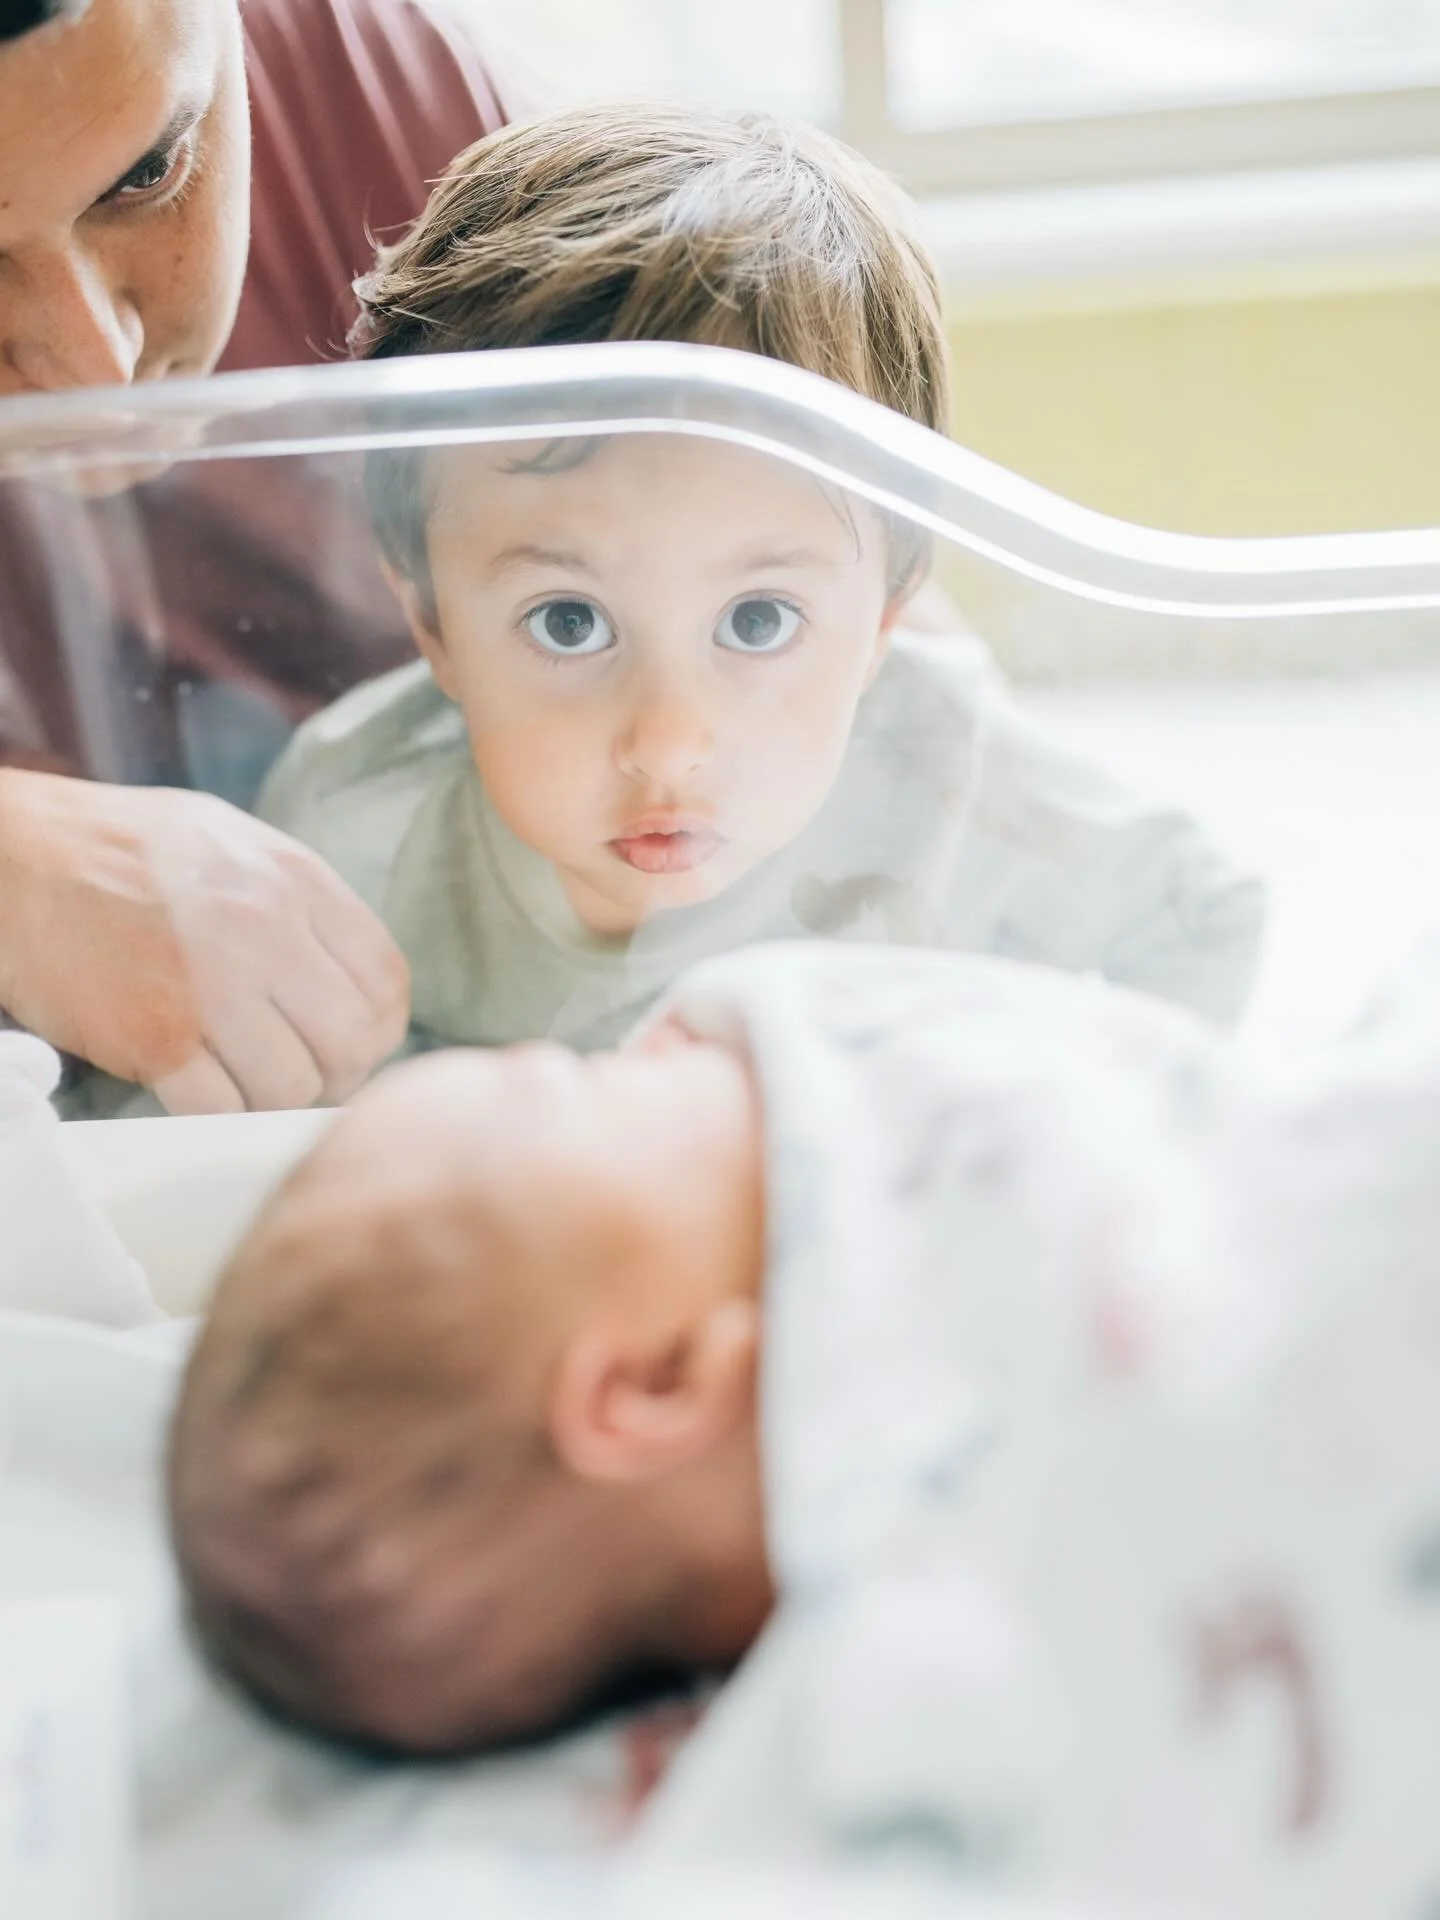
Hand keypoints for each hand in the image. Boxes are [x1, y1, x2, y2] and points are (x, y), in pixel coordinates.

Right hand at [0, 769, 409, 1112]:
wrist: (8, 859)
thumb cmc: (115, 849)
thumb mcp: (229, 842)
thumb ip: (296, 902)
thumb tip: (348, 976)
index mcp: (293, 878)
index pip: (386, 981)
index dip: (375, 1029)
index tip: (346, 1042)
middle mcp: (264, 928)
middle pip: (352, 1044)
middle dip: (331, 1076)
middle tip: (295, 1075)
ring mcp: (211, 985)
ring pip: (292, 1087)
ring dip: (270, 1100)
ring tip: (239, 1081)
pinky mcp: (154, 1037)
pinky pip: (223, 1110)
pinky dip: (218, 1115)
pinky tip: (196, 1089)